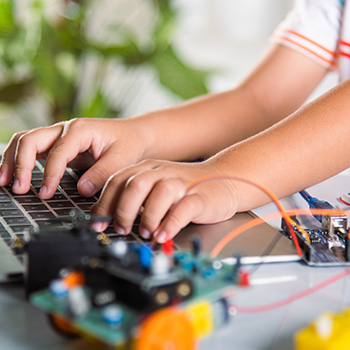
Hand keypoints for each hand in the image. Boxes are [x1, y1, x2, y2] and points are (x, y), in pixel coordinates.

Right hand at [0, 118, 151, 197]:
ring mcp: (59, 136)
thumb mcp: (121, 158)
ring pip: (26, 141)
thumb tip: (81, 190)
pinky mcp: (58, 145)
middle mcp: (65, 129)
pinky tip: (16, 176)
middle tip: (18, 188)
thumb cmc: (128, 143)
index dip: (49, 174)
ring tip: (5, 182)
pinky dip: (20, 160)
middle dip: (20, 164)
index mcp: (80, 130)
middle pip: (31, 139)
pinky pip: (33, 149)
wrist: (133, 136)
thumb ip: (102, 174)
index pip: (57, 152)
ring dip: (13, 160)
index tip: (45, 194)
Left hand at [91, 159, 238, 242]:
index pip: (118, 181)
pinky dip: (170, 224)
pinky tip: (163, 235)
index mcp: (148, 169)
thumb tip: (108, 219)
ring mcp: (182, 183)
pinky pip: (183, 208)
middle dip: (123, 210)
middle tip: (121, 228)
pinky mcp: (200, 197)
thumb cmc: (185, 187)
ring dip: (148, 216)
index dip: (105, 203)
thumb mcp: (156, 186)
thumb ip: (136, 197)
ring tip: (145, 232)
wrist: (223, 179)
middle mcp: (163, 172)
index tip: (98, 224)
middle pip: (135, 184)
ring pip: (159, 193)